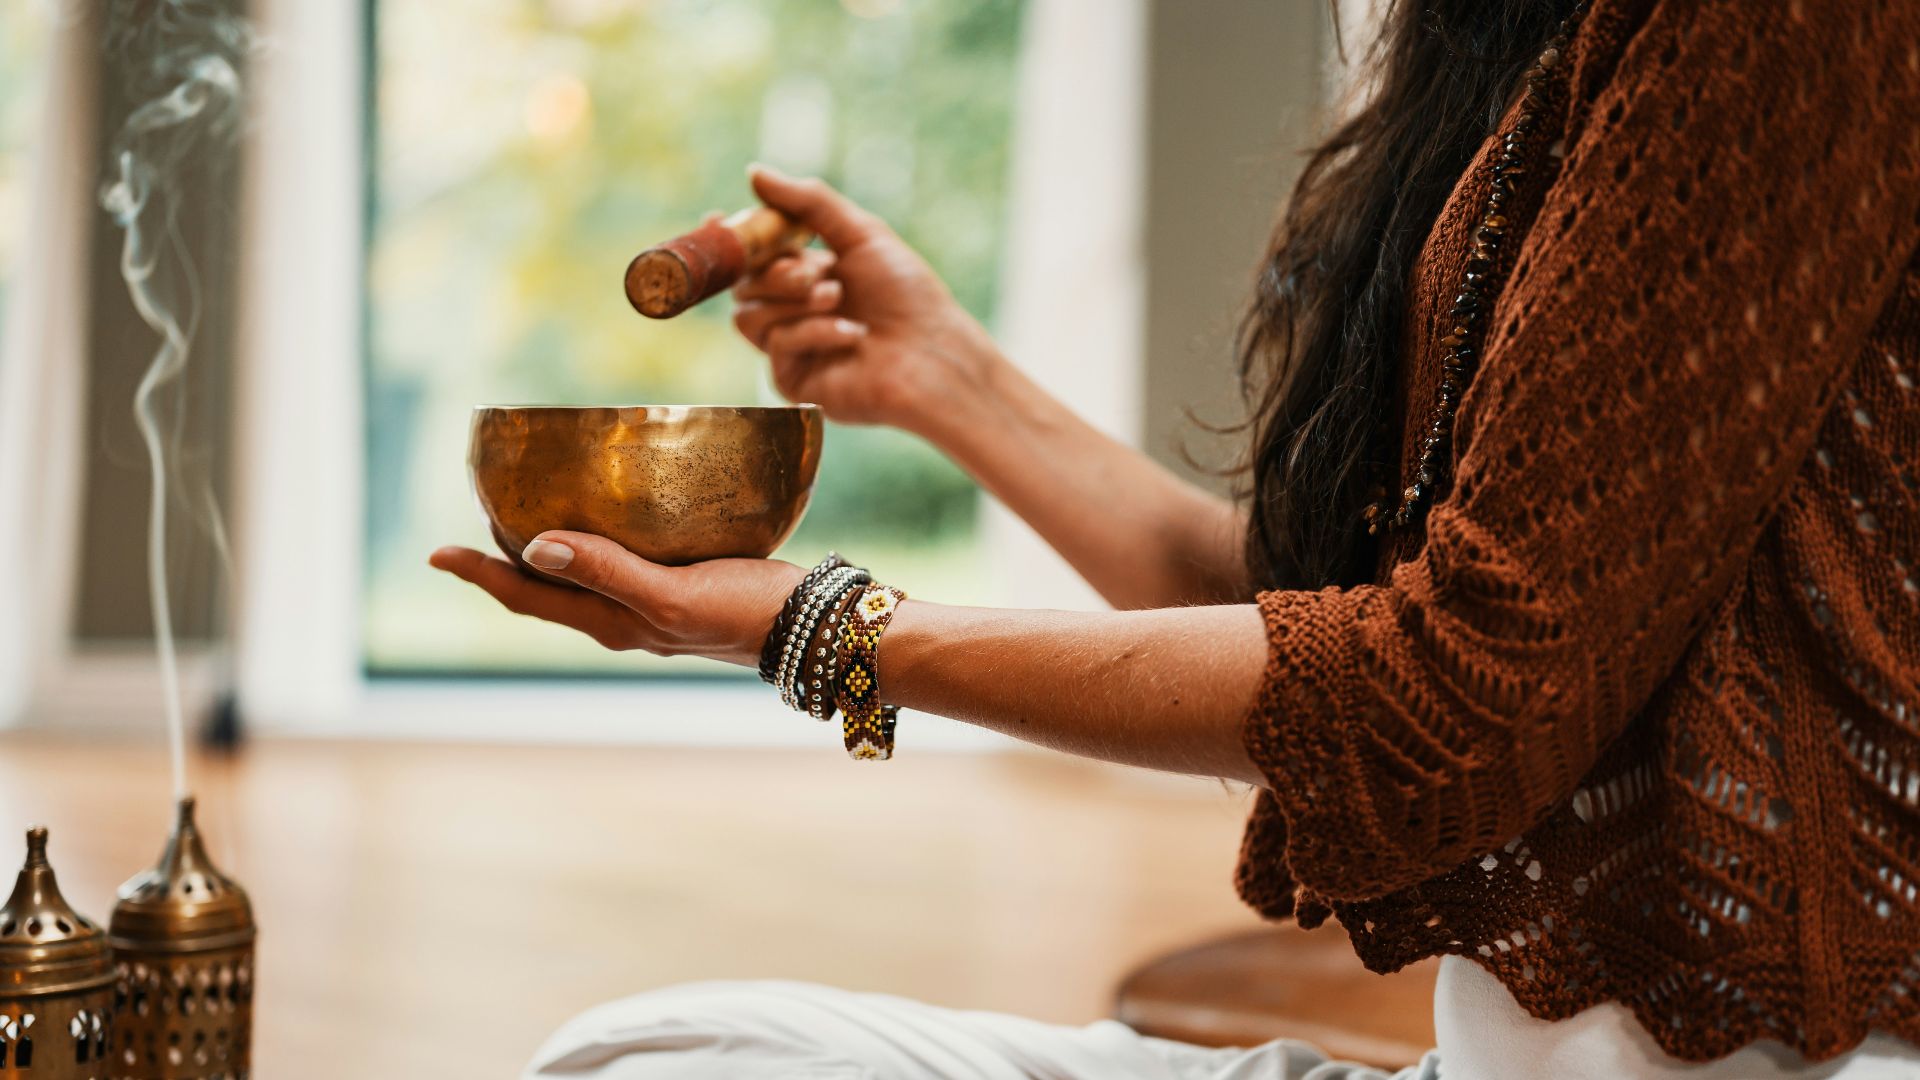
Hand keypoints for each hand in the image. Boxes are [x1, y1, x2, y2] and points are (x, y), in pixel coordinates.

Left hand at [429, 534, 804, 667]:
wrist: (817, 628)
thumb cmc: (748, 613)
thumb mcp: (673, 595)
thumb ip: (608, 571)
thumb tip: (535, 547)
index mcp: (612, 622)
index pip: (526, 596)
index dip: (479, 573)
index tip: (437, 551)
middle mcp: (624, 616)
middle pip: (545, 589)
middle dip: (504, 559)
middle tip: (475, 516)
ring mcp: (653, 604)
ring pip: (581, 575)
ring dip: (546, 548)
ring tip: (526, 510)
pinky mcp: (683, 584)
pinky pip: (620, 560)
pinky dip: (597, 537)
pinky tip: (611, 511)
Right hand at [732, 164, 1004, 437]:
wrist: (934, 353)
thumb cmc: (907, 295)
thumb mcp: (860, 234)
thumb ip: (808, 203)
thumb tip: (754, 172)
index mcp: (806, 275)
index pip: (752, 257)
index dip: (732, 239)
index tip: (718, 217)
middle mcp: (793, 312)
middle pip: (743, 284)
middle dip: (777, 271)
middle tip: (819, 271)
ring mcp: (792, 348)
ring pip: (748, 316)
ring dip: (794, 301)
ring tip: (837, 299)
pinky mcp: (794, 382)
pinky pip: (775, 346)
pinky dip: (813, 332)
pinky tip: (852, 335)